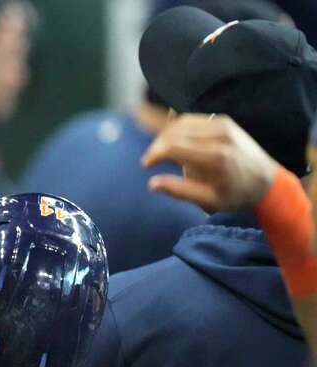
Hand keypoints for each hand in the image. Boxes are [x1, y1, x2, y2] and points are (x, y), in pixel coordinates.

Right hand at [142, 113, 278, 212]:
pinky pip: (192, 120)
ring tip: (161, 153)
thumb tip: (152, 183)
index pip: (173, 146)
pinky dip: (178, 129)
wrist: (267, 181)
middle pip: (174, 132)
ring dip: (165, 136)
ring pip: (181, 123)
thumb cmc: (236, 195)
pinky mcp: (224, 120)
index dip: (154, 154)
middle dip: (157, 145)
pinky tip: (174, 143)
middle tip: (151, 160)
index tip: (146, 165)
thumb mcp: (208, 200)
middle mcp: (220, 136)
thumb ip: (179, 191)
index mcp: (216, 157)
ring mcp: (223, 125)